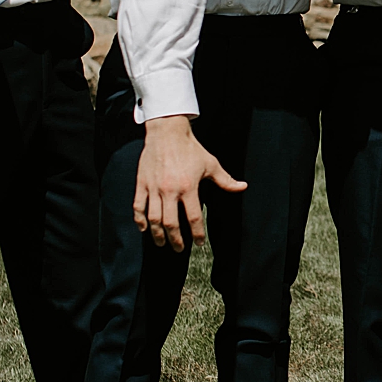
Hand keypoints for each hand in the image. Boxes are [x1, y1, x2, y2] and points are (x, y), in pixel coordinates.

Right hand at [132, 116, 245, 250]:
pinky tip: (144, 228)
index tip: (199, 243)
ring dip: (157, 234)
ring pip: (154, 218)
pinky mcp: (142, 183)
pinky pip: (138, 206)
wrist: (167, 132)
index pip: (194, 218)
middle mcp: (170, 190)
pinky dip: (140, 220)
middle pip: (171, 224)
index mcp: (188, 187)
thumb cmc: (190, 148)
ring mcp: (154, 188)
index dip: (197, 233)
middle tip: (179, 248)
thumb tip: (243, 187)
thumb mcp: (210, 163)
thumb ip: (225, 179)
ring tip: (162, 243)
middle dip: (175, 240)